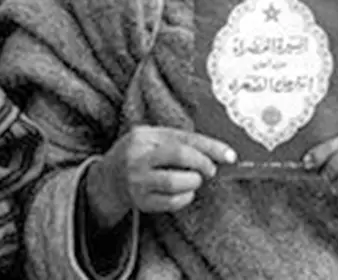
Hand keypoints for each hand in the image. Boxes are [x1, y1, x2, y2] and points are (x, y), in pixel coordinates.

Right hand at [88, 127, 234, 227]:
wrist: (107, 180)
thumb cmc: (138, 156)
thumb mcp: (150, 139)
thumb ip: (178, 141)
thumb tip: (217, 153)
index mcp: (143, 135)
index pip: (182, 137)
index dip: (210, 146)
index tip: (230, 155)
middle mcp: (137, 156)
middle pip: (179, 155)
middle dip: (202, 163)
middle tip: (210, 170)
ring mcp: (136, 180)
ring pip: (175, 181)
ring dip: (193, 182)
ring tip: (194, 180)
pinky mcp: (140, 201)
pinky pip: (171, 202)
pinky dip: (185, 198)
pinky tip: (184, 193)